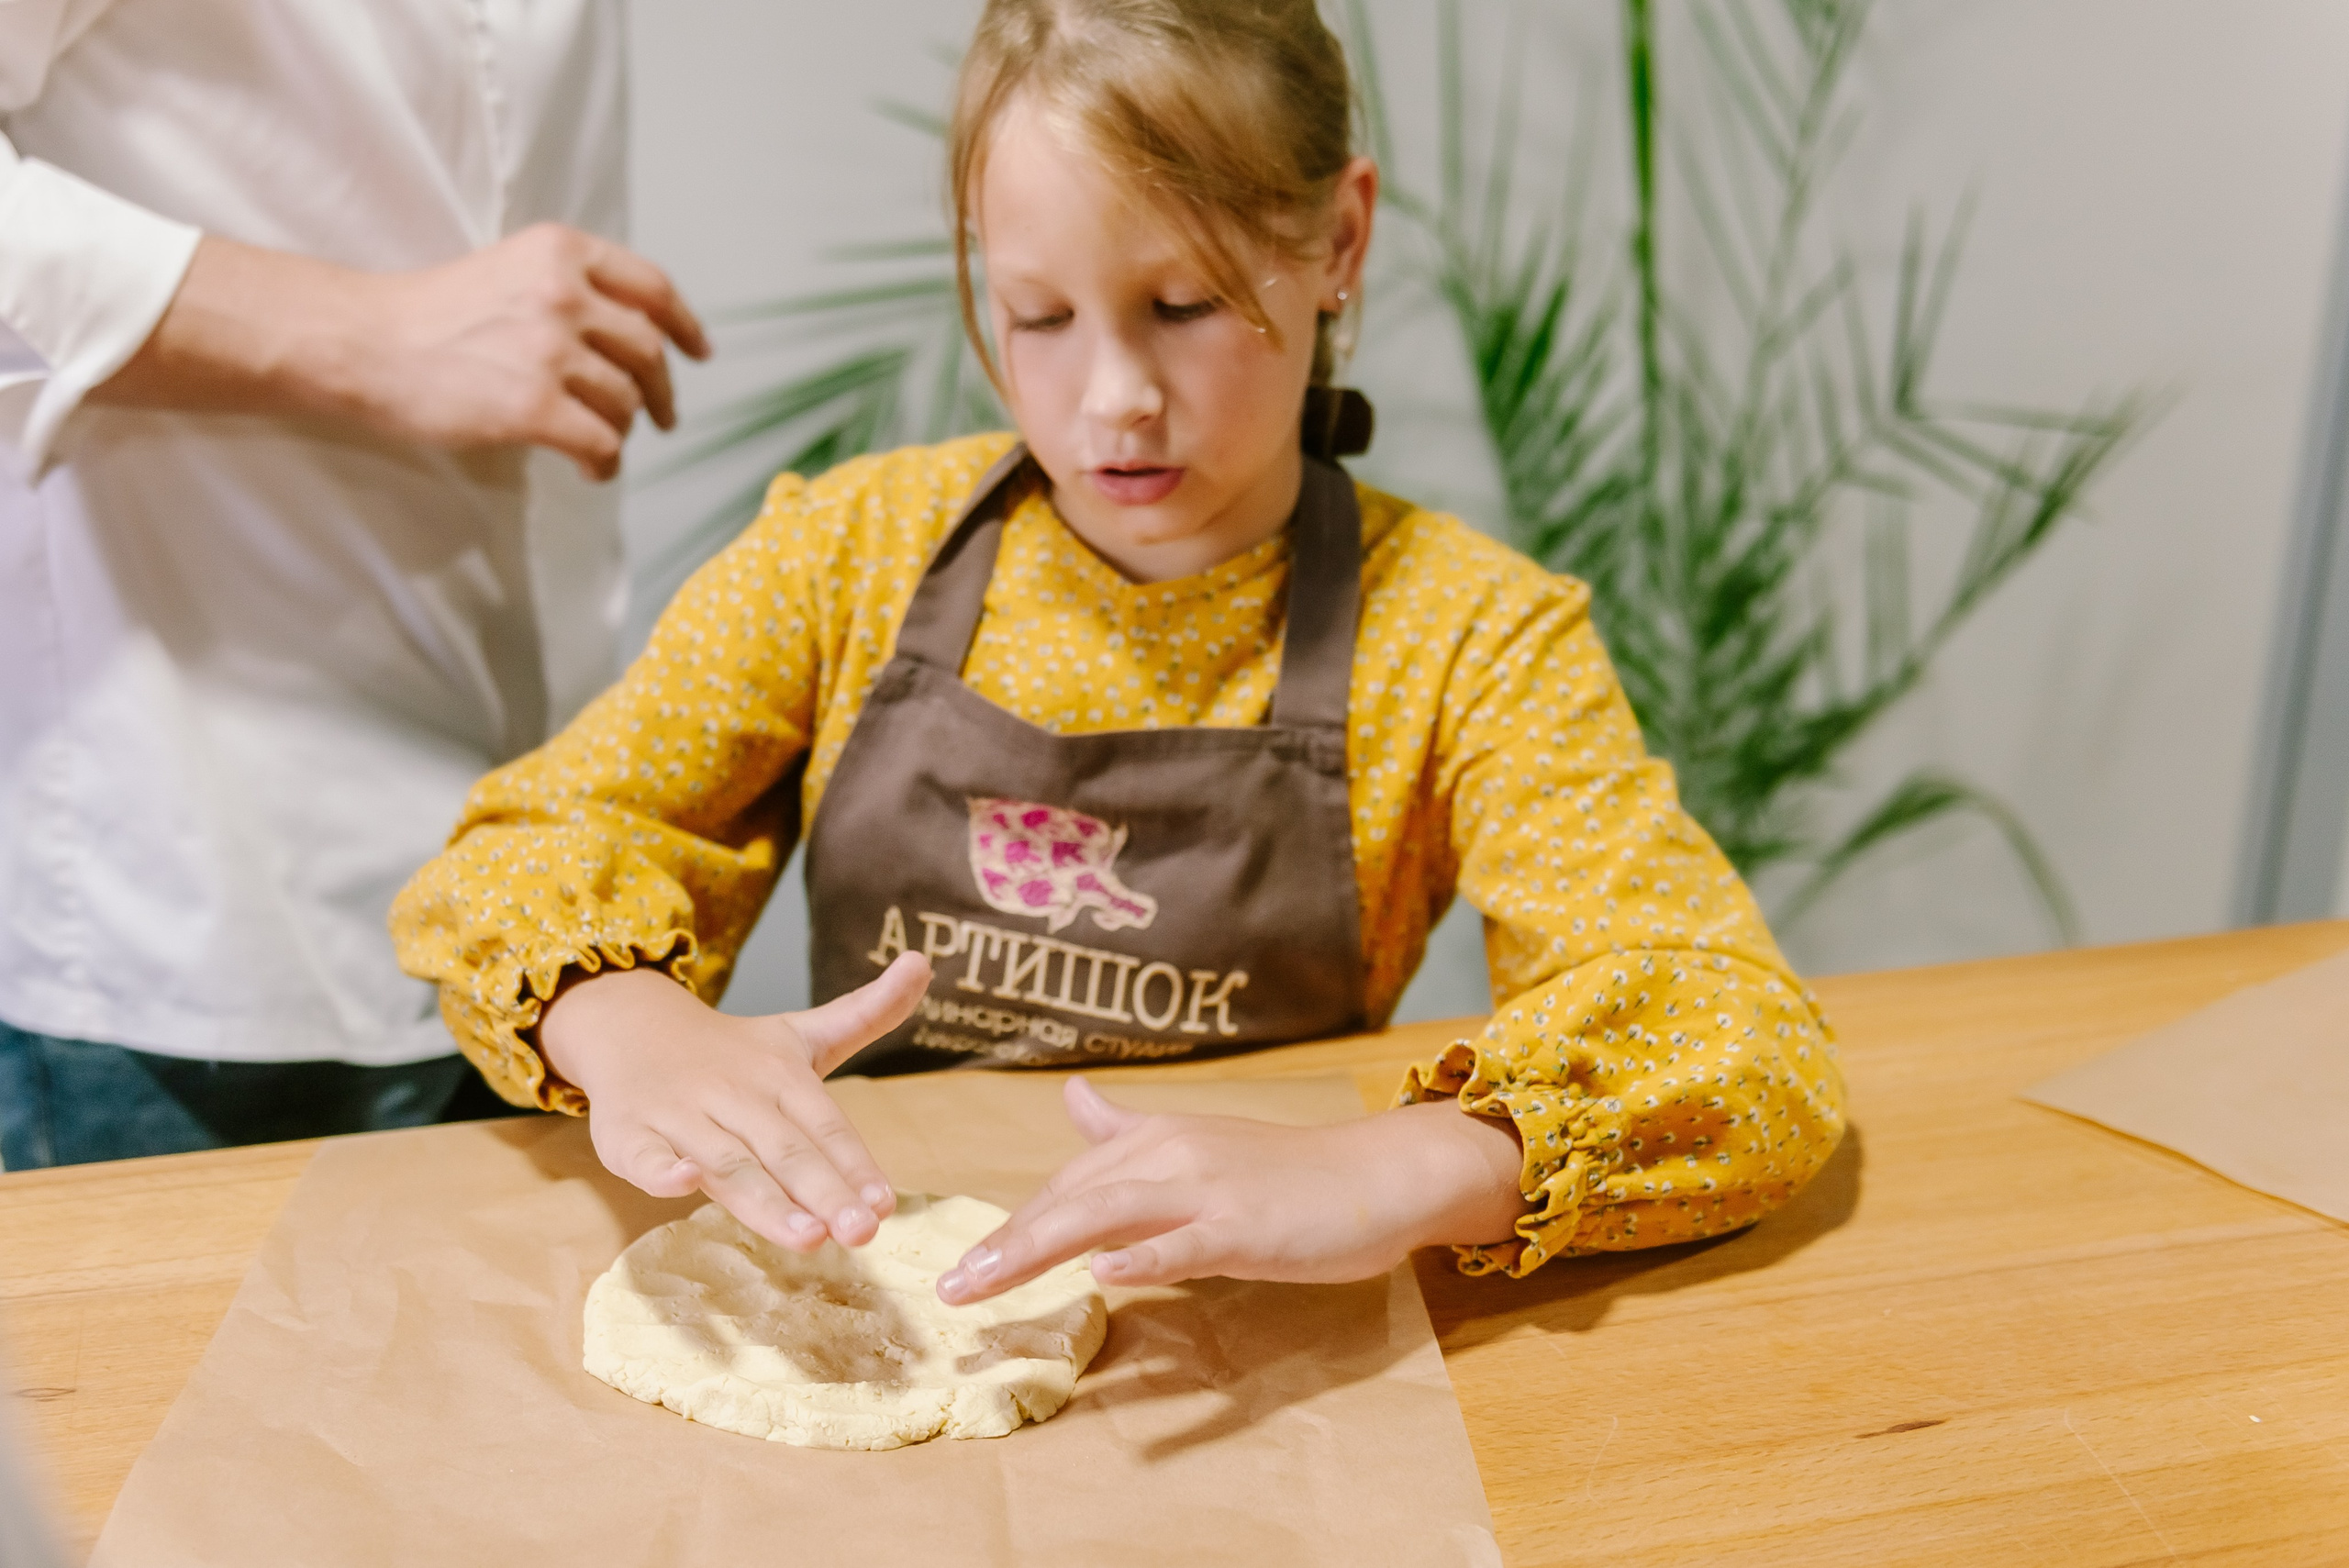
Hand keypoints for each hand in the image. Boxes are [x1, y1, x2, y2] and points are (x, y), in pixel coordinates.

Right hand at [343, 224, 709, 477]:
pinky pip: (603, 443)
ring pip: (626, 401)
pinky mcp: (533, 406)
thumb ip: (567, 288)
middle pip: (648, 350)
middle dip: (662, 391)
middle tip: (663, 417)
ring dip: (622, 429)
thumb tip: (630, 338)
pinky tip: (589, 469)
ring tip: (599, 442)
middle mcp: (563, 293)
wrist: (361, 343)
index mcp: (560, 252)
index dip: (685, 325)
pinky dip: (605, 463)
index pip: (652, 288)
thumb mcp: (508, 270)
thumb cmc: (428, 316)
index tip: (699, 352)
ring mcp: (549, 350)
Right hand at [538, 953, 929, 1250]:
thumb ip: (866, 1013)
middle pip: (785, 1150)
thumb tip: (923, 963)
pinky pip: (644, 1155)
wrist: (630, 1027)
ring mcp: (681, 1116)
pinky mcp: (630, 1135)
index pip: (826, 1125)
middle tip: (860, 1232)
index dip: (855, 1165)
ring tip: (808, 1238)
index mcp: (780, 1075)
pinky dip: (660, 1171)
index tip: (885, 1203)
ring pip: (727, 1163)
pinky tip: (682, 1184)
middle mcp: (735, 1096)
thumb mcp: (801, 1033)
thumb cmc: (731, 1052)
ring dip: (765, 1201)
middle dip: (824, 1192)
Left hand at [935, 1077, 1527, 1304]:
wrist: (1373, 1174)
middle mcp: (1168, 1156)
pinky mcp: (1245, 1227)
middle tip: (948, 1289)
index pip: (1064, 1189)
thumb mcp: (1195, 1144)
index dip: (1009, 1229)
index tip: (959, 1268)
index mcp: (1152, 1141)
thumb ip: (1127, 1131)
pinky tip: (1103, 1274)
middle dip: (1003, 1245)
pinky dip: (1143, 1257)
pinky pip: (1185, 1242)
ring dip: (1037, 1248)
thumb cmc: (1284, 1174)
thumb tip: (1071, 1098)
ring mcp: (1206, 1191)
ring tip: (985, 1283)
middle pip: (1068, 1201)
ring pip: (1106, 1215)